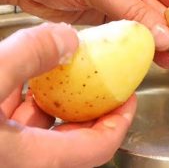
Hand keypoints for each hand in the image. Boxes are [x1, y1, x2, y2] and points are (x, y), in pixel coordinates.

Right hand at [0, 23, 136, 167]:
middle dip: (89, 108)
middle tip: (98, 84)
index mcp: (36, 158)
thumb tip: (66, 40)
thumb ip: (29, 56)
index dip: (121, 120)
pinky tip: (19, 83)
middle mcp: (27, 164)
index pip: (101, 146)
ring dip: (54, 103)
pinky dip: (25, 106)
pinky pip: (19, 130)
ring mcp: (11, 157)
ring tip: (59, 75)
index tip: (128, 97)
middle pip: (76, 140)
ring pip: (44, 134)